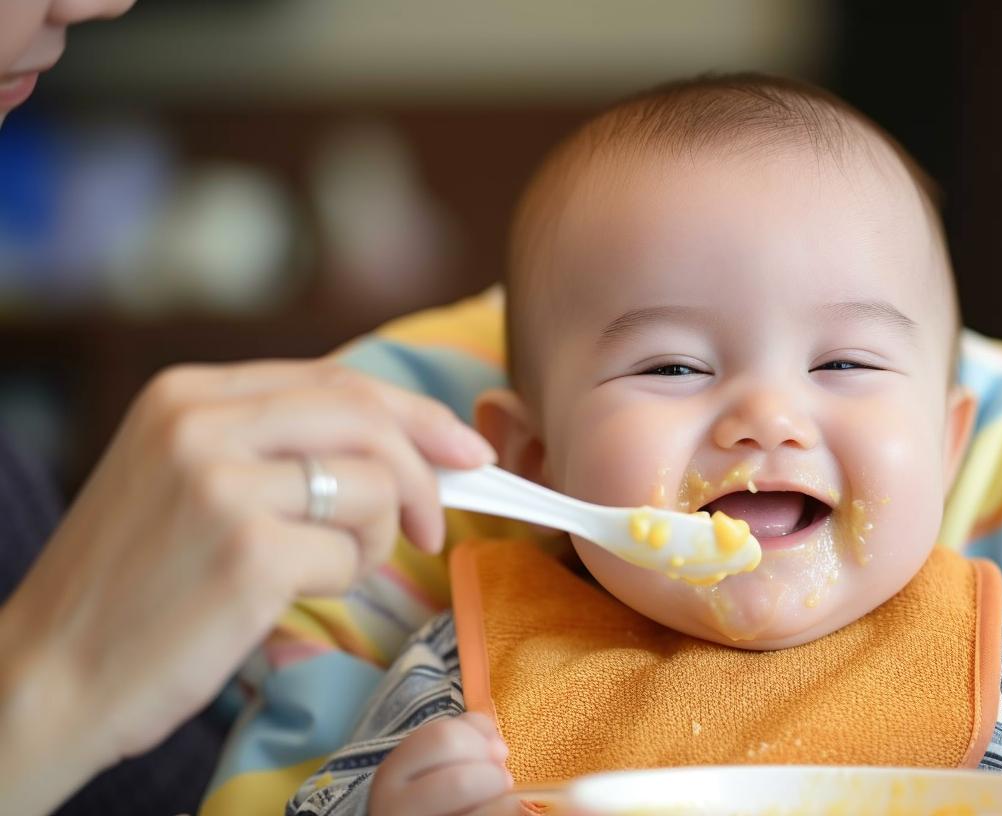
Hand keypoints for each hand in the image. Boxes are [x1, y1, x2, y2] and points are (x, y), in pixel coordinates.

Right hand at [0, 360, 493, 815]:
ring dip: (375, 540)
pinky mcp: (249, 551)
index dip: (417, 414)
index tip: (468, 448)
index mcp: (188, 393)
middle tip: (435, 527)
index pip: (337, 381)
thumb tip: (407, 440)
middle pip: (367, 419)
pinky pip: (351, 554)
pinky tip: (294, 595)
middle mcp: (201, 424)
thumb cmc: (134, 584)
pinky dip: (345, 580)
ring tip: (325, 570)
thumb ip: (275, 442)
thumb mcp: (186, 477)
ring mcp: (223, 484)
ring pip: (371, 487)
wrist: (48, 674)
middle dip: (425, 472)